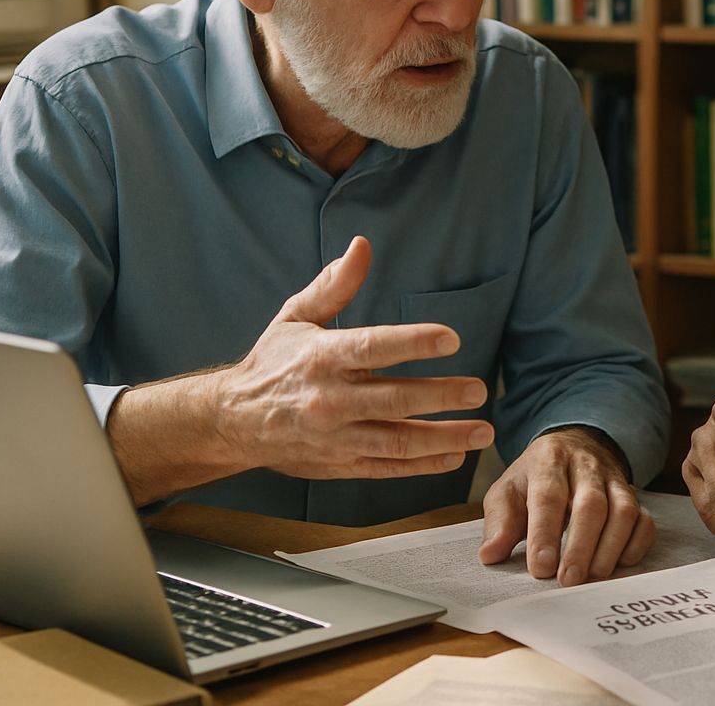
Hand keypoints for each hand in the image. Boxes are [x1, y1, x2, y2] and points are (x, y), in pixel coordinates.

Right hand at [213, 235, 494, 478]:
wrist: (232, 422)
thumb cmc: (272, 363)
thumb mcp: (295, 318)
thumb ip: (334, 286)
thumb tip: (361, 246)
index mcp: (321, 358)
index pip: (372, 347)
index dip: (413, 342)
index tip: (450, 338)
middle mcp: (330, 399)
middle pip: (394, 399)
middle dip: (441, 396)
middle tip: (479, 389)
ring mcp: (337, 437)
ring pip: (397, 441)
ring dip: (445, 437)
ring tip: (483, 430)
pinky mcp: (341, 464)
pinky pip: (388, 467)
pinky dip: (423, 465)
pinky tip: (455, 455)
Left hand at [478, 427, 654, 586]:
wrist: (572, 446)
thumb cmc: (535, 479)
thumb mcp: (508, 491)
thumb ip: (500, 521)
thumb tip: (490, 554)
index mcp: (548, 460)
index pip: (549, 495)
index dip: (545, 533)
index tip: (540, 567)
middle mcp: (586, 466)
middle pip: (591, 504)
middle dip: (581, 545)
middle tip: (568, 580)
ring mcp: (614, 480)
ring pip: (624, 510)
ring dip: (610, 547)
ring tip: (593, 577)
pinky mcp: (634, 496)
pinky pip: (644, 520)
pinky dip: (635, 544)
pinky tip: (620, 565)